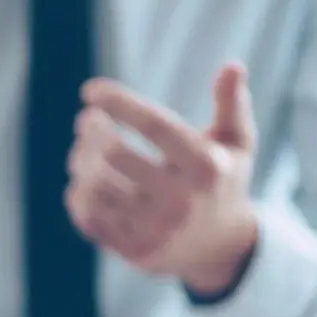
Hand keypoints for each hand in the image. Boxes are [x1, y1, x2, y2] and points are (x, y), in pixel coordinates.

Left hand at [66, 63, 258, 295]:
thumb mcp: (238, 144)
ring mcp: (157, 229)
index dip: (117, 102)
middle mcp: (182, 200)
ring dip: (79, 161)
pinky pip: (89, 218)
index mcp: (206, 167)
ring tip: (81, 150)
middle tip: (87, 121)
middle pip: (114, 153)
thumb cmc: (223, 182)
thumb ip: (233, 105)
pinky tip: (83, 181)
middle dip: (91, 130)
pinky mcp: (136, 251)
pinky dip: (78, 195)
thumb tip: (233, 66)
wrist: (222, 250)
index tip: (90, 90)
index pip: (153, 125)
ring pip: (95, 187)